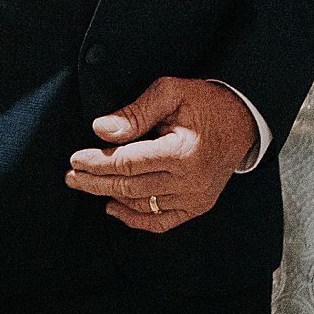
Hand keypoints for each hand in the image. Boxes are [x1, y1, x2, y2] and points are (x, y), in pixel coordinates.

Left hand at [64, 77, 256, 234]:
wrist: (243, 122)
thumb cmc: (204, 102)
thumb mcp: (170, 92)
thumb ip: (134, 113)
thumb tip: (100, 130)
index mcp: (182, 152)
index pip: (127, 163)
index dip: (96, 162)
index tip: (74, 159)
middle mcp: (190, 182)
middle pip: (129, 187)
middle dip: (95, 182)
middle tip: (70, 177)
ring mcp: (195, 198)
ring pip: (141, 206)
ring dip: (110, 197)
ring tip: (86, 186)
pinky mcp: (198, 206)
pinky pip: (161, 221)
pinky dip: (135, 219)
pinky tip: (113, 208)